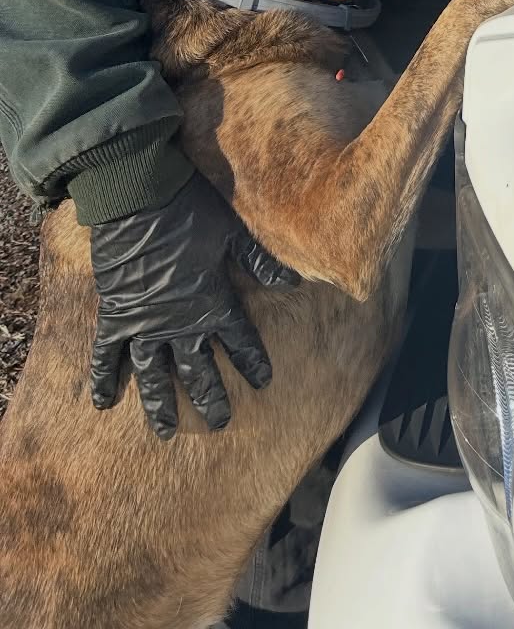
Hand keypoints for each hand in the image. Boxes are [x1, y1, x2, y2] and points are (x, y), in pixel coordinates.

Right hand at [88, 170, 298, 439]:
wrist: (139, 197)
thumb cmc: (190, 211)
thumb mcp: (232, 234)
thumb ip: (260, 262)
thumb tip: (292, 283)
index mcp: (213, 302)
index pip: (240, 341)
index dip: (253, 363)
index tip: (263, 383)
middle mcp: (180, 322)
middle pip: (199, 369)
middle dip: (211, 398)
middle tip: (220, 423)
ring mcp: (145, 323)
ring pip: (155, 375)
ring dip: (161, 404)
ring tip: (167, 432)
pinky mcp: (116, 315)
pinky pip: (107, 357)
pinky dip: (104, 380)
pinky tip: (103, 403)